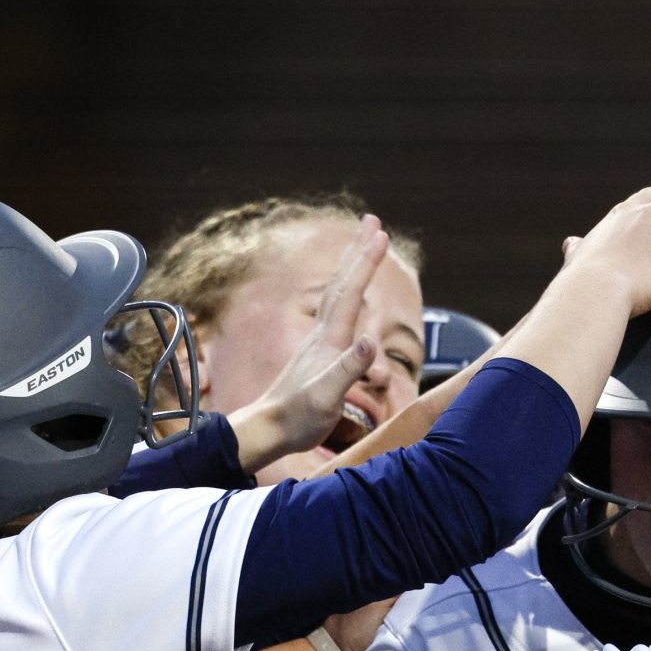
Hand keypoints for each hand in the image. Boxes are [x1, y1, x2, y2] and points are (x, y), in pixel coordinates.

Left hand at [236, 215, 388, 459]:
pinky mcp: (318, 354)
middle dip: (359, 251)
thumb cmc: (299, 418)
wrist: (268, 429)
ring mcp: (319, 342)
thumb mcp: (327, 397)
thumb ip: (348, 369)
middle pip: (343, 283)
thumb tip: (370, 341)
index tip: (381, 234)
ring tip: (363, 248)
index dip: (366, 263)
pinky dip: (347, 294)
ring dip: (352, 268)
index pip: (351, 293)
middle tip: (372, 222)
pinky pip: (338, 313)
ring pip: (338, 295)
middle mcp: (324, 334)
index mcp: (330, 340)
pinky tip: (349, 298)